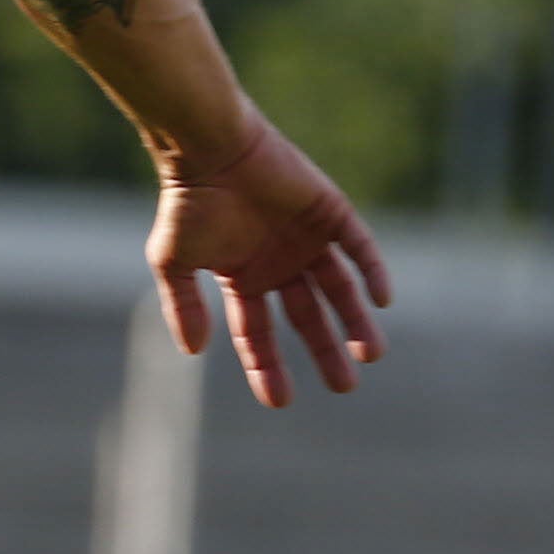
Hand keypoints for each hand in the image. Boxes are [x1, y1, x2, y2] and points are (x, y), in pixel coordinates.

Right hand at [148, 115, 389, 406]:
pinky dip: (372, 272)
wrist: (212, 151)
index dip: (267, 367)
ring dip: (356, 321)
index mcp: (244, 277)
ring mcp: (308, 239)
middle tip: (344, 386)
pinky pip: (360, 248)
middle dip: (325, 352)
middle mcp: (280, 263)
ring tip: (371, 354)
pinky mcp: (331, 213)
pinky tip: (380, 301)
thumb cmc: (187, 204)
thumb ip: (182, 306)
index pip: (258, 331)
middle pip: (309, 317)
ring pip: (341, 289)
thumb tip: (194, 352)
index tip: (279, 402)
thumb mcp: (173, 263)